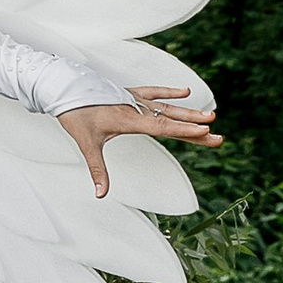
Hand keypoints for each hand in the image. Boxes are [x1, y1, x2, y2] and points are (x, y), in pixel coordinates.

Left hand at [60, 88, 220, 199]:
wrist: (64, 89)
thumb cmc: (76, 115)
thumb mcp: (87, 143)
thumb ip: (97, 169)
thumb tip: (100, 194)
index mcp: (129, 119)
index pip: (162, 126)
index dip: (185, 130)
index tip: (205, 131)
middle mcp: (136, 108)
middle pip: (172, 119)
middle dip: (195, 128)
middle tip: (218, 134)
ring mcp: (135, 99)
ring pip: (168, 107)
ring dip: (189, 112)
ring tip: (212, 116)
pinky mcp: (131, 93)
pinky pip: (155, 92)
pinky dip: (170, 92)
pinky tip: (186, 92)